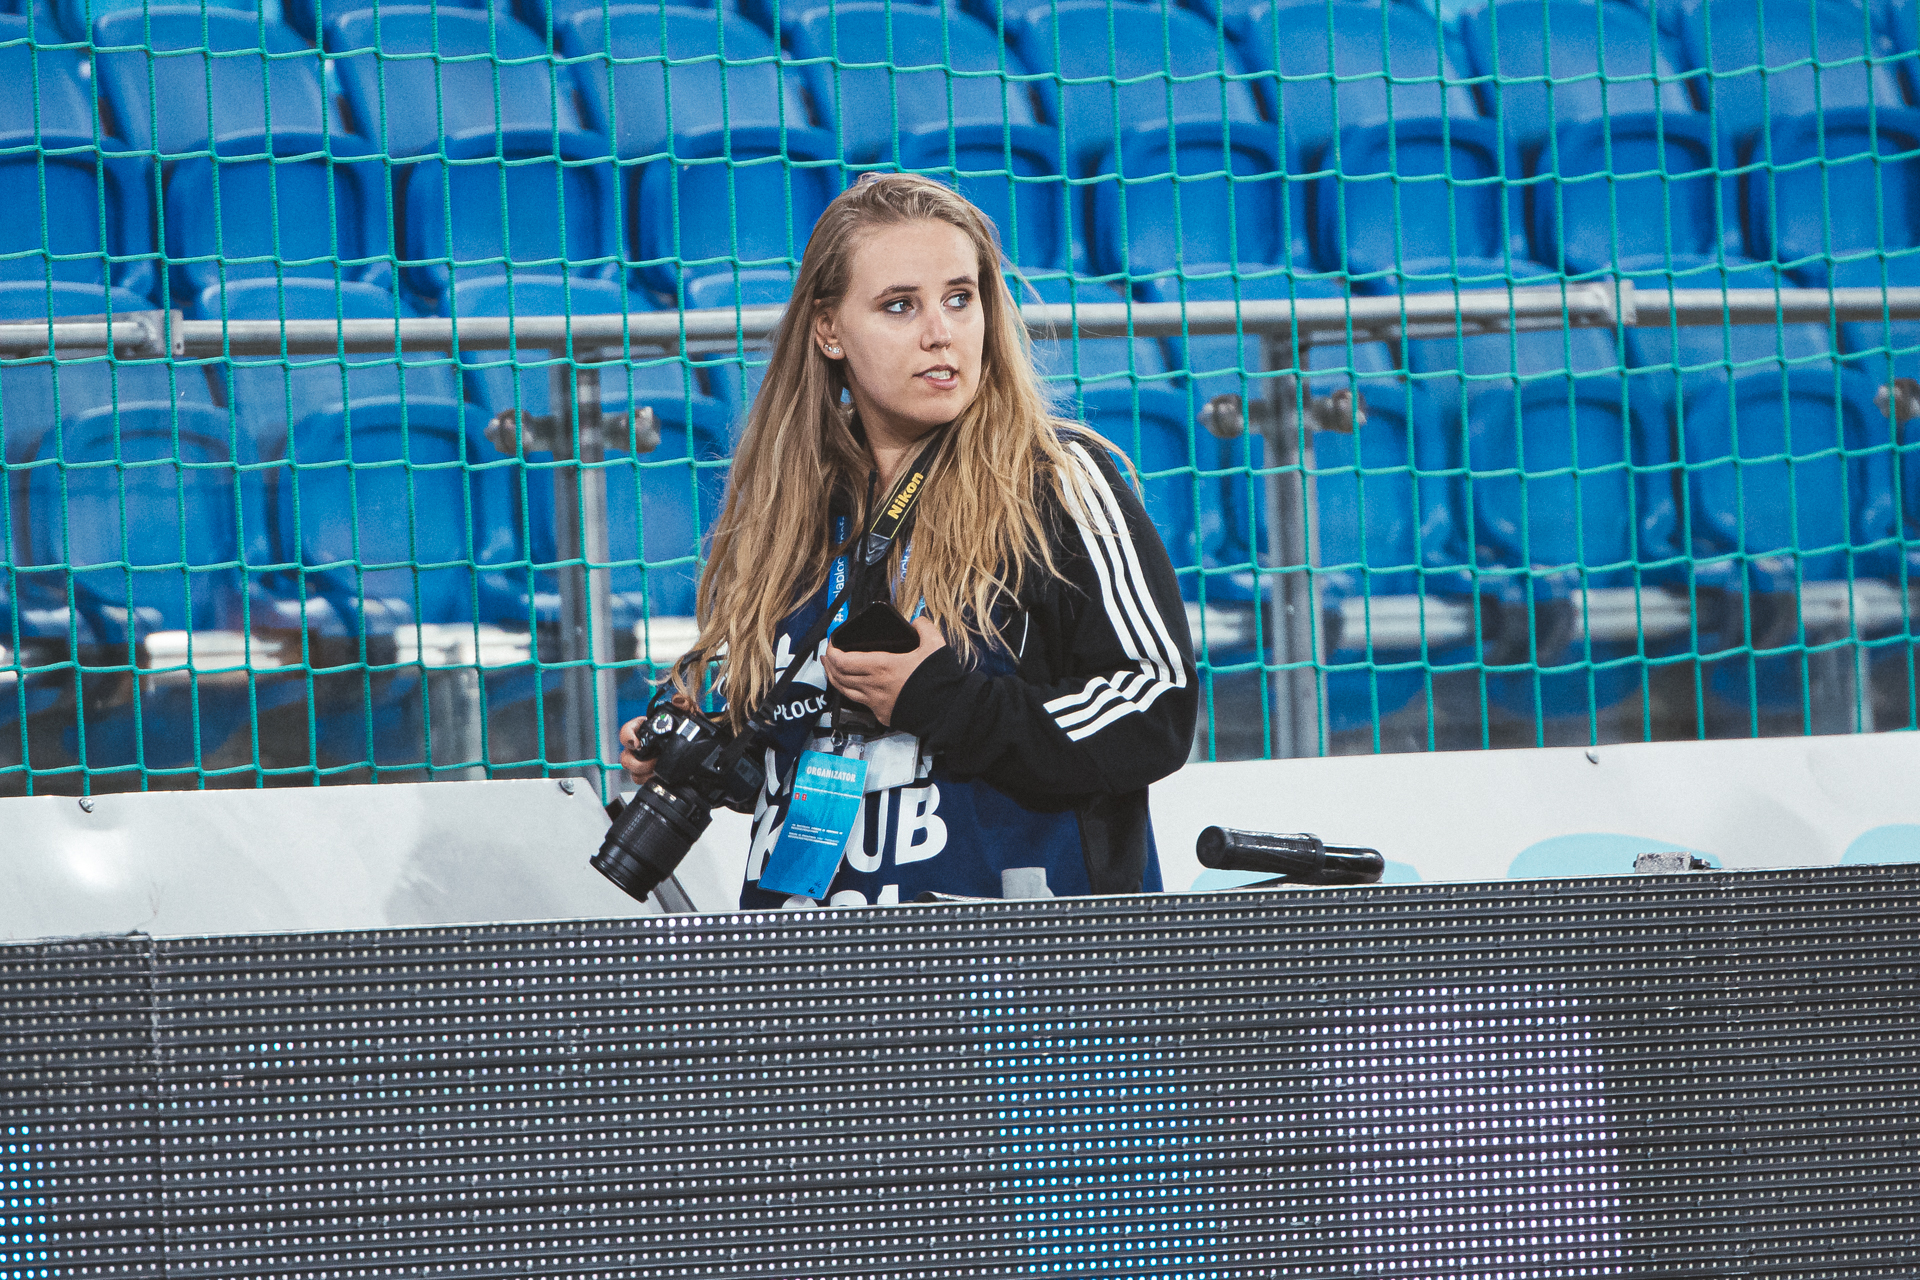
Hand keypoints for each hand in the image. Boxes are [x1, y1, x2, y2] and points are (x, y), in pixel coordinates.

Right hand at [618, 693, 691, 784]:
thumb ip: (685, 704)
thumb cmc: (690, 730)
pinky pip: (642, 781)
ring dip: (644, 773)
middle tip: (654, 762)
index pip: (627, 731)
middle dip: (637, 762)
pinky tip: (661, 778)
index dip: (626, 736)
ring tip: (659, 771)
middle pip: (626, 757)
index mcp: (645, 729)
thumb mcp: (690, 715)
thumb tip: (677, 700)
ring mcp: (645, 762)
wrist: (702, 749)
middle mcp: (642, 746)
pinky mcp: (651, 775)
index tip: (635, 743)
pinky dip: (650, 781)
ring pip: (633, 772)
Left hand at [823, 616, 944, 726]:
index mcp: (882, 666)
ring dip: (835, 679)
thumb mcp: (935, 645)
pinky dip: (852, 693)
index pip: (843, 660)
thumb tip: (917, 622)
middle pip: (839, 676)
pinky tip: (854, 687)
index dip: (832, 651)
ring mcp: (876, 703)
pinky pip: (861, 703)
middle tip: (829, 655)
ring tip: (833, 670)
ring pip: (845, 691)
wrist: (948, 711)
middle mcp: (874, 686)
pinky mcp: (883, 715)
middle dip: (830, 665)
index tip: (832, 643)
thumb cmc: (939, 680)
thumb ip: (924, 628)